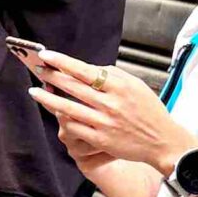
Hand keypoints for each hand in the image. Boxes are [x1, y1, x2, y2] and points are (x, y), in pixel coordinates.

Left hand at [23, 53, 191, 172]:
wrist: (162, 141)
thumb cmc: (149, 111)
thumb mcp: (136, 85)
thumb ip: (113, 75)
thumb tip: (88, 68)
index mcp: (120, 86)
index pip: (84, 70)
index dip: (62, 62)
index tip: (47, 55)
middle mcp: (111, 103)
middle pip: (73, 87)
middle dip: (52, 76)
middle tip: (38, 69)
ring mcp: (104, 122)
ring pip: (68, 108)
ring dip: (48, 98)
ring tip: (35, 91)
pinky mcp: (101, 139)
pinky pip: (75, 127)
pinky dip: (62, 119)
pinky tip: (53, 112)